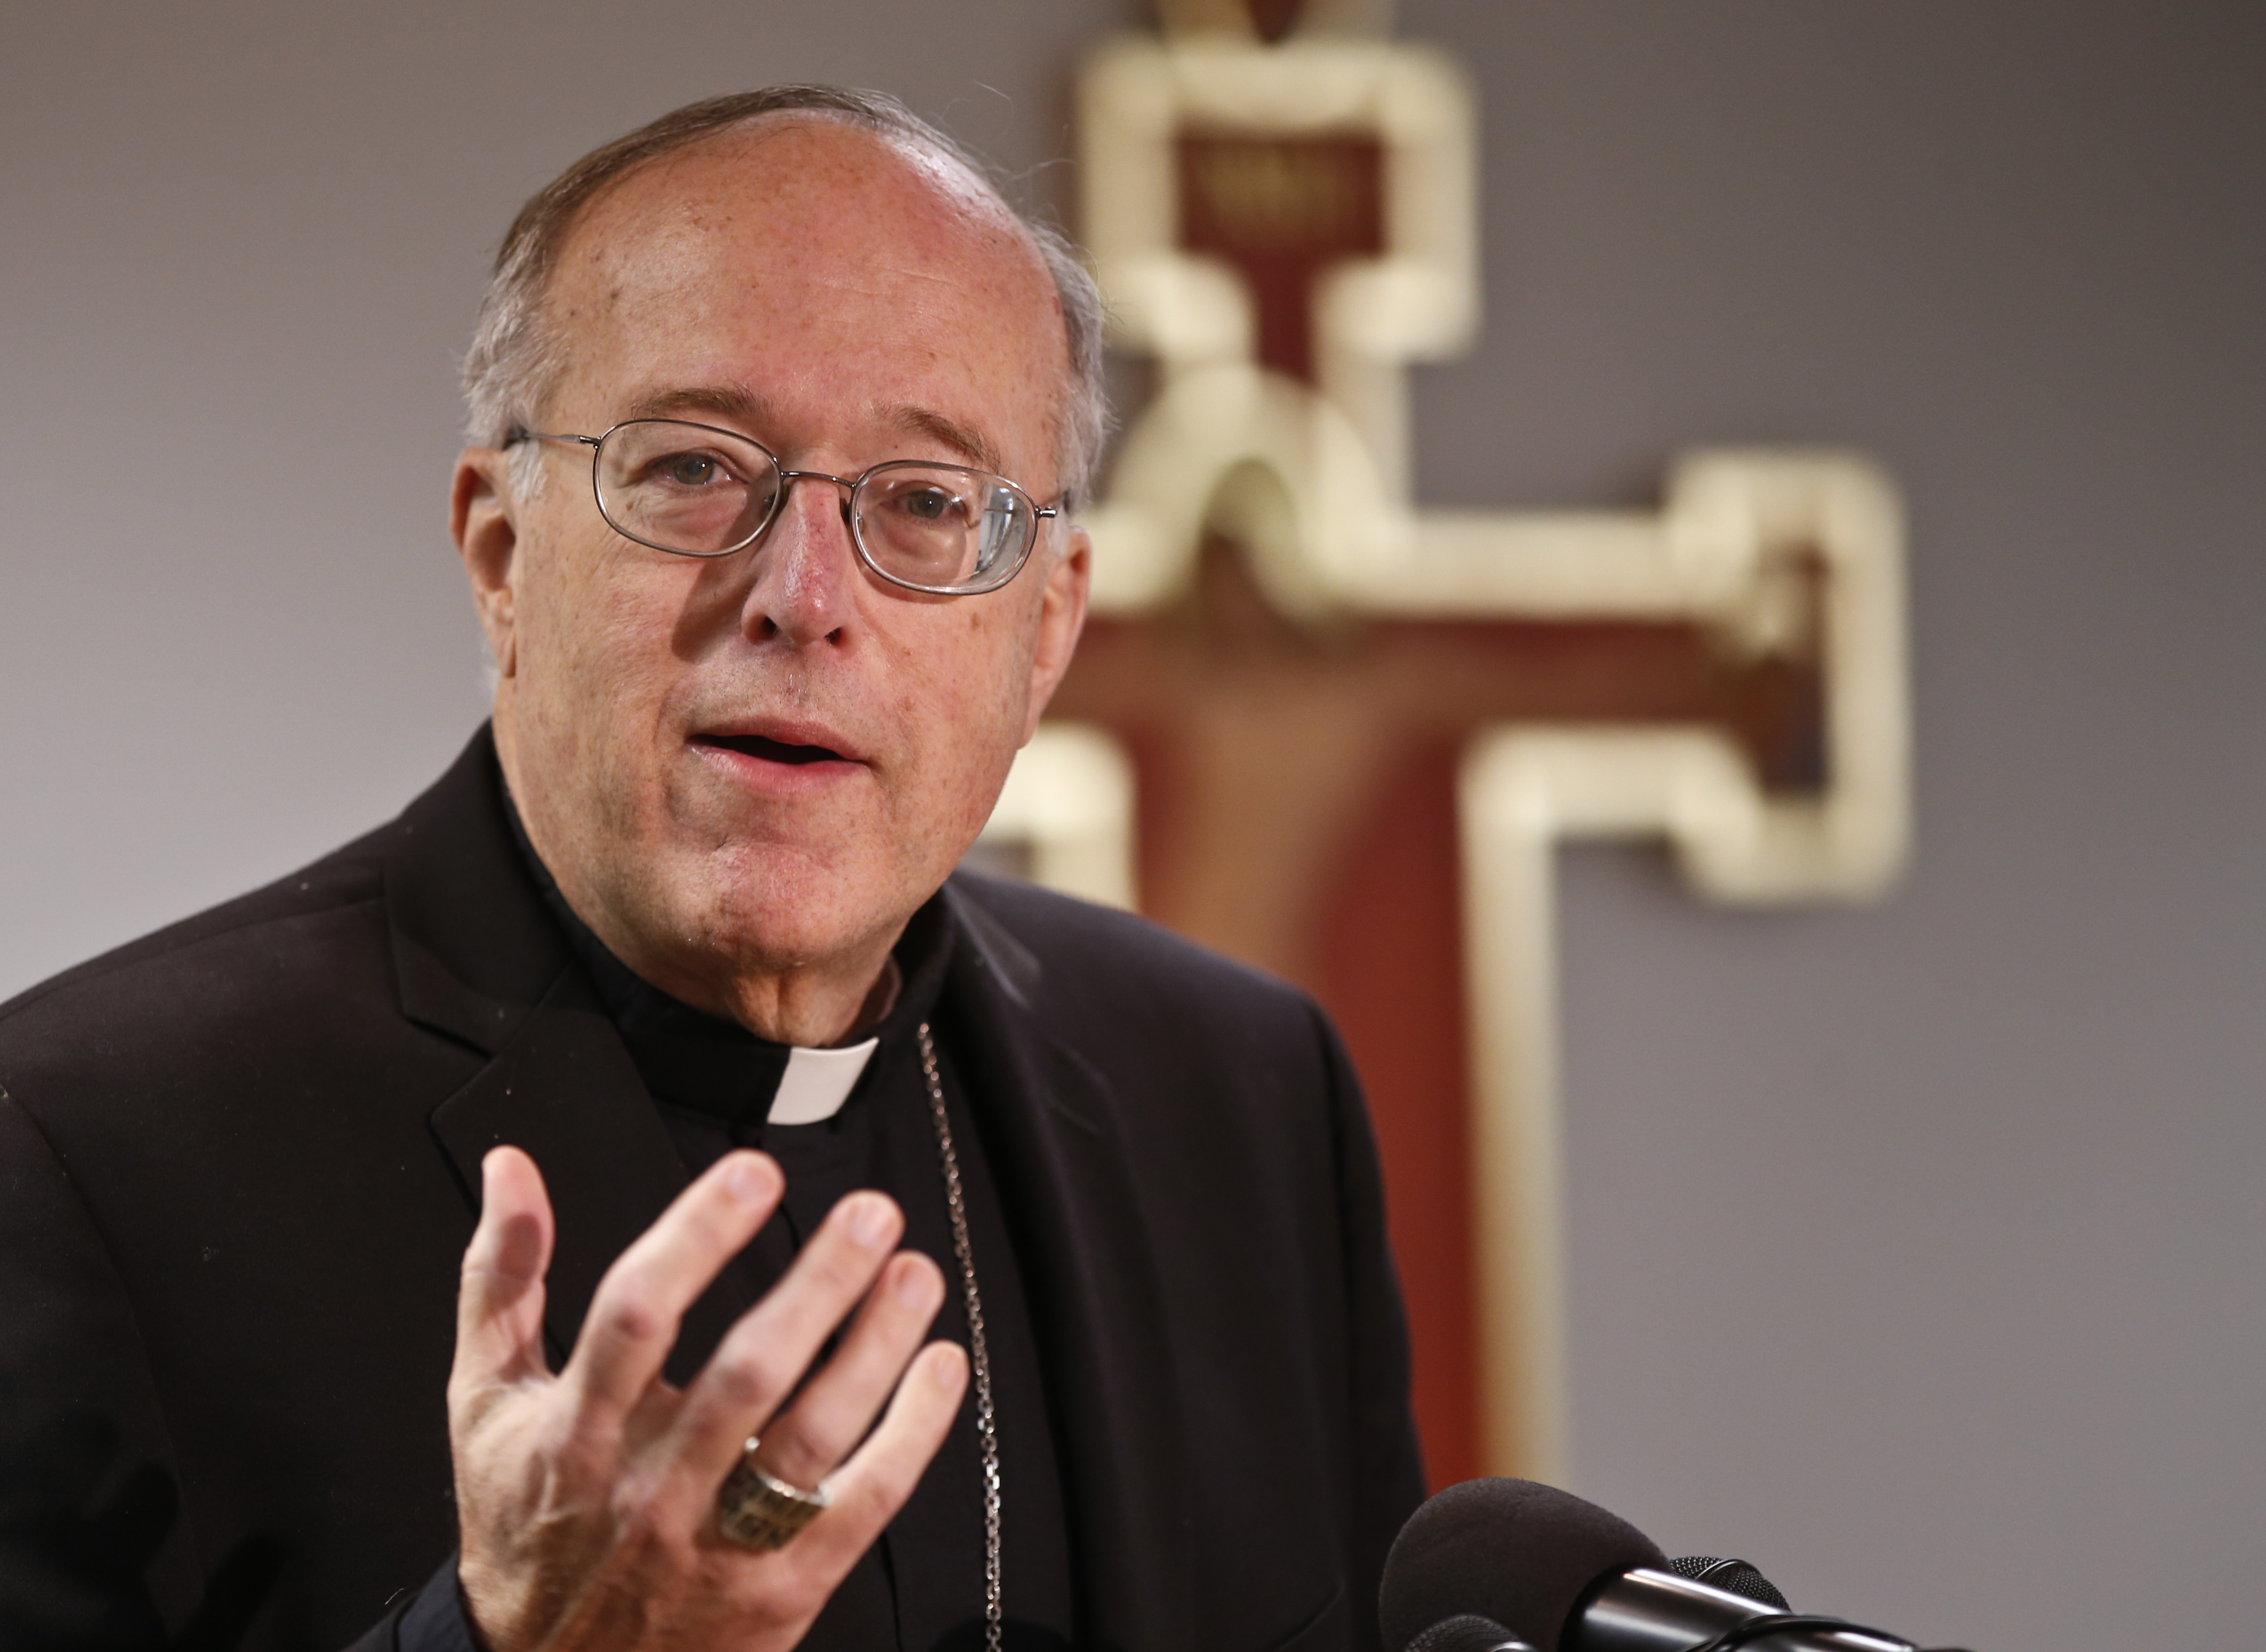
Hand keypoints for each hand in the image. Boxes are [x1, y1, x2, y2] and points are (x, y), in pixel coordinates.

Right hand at [447, 1145, 967, 1651]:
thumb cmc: (525, 1523)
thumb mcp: (486, 1402)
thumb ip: (500, 1277)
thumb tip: (510, 1169)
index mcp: (577, 1431)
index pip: (636, 1317)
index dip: (696, 1237)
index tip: (754, 1172)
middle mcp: (652, 1487)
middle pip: (745, 1374)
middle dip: (818, 1286)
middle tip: (871, 1214)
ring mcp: (720, 1543)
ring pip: (813, 1438)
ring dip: (876, 1348)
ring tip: (915, 1272)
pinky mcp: (781, 1589)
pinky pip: (861, 1505)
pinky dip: (912, 1433)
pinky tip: (941, 1365)